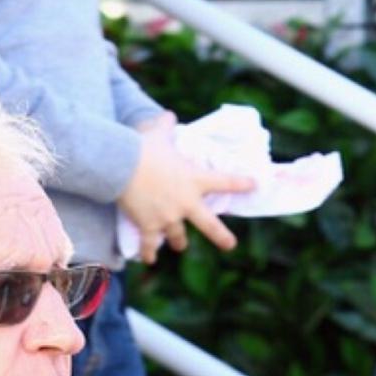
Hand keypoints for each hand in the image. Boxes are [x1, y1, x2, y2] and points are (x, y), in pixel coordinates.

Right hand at [118, 114, 253, 263]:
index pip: (225, 181)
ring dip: (180, 242)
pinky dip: (149, 253)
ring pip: (179, 238)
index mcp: (195, 180)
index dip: (241, 183)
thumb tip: (169, 115)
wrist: (120, 164)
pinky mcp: (149, 226)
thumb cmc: (141, 147)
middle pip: (210, 226)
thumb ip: (166, 126)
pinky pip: (150, 245)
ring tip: (180, 245)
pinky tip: (150, 260)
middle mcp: (186, 203)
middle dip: (222, 237)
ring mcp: (169, 217)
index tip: (255, 185)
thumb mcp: (158, 134)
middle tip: (230, 245)